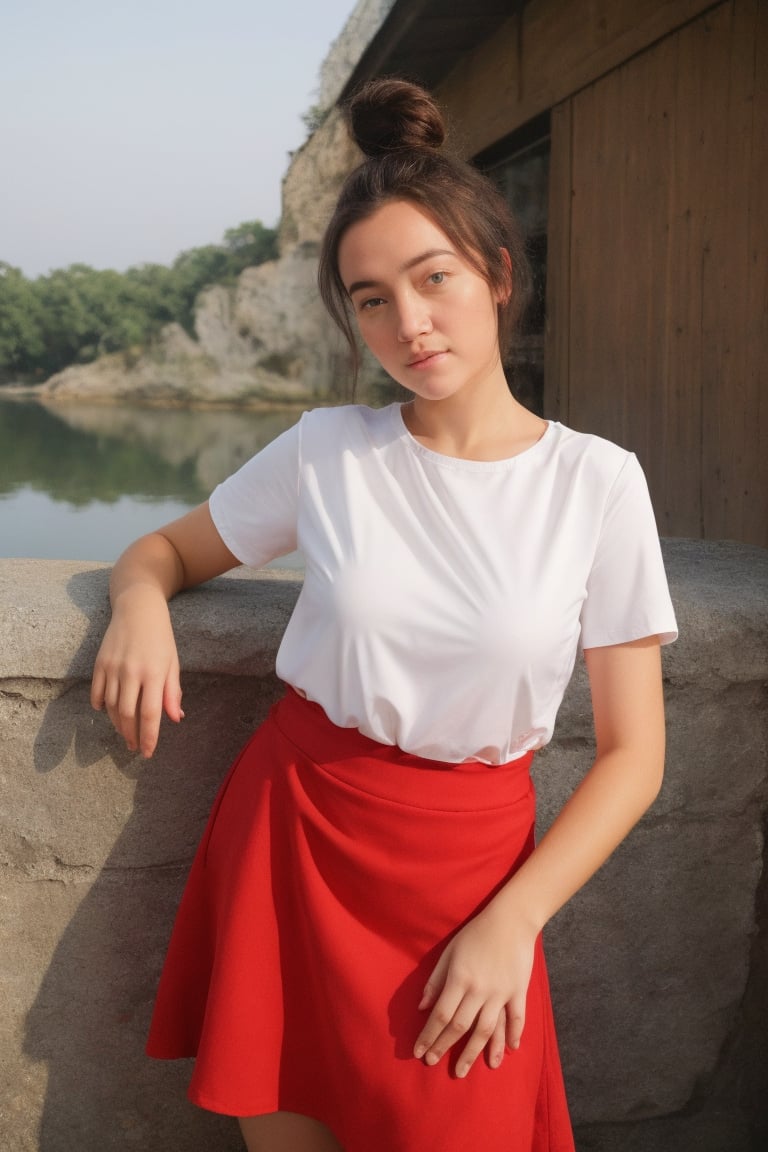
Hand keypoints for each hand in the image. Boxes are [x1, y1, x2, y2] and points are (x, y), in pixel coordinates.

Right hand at [91, 588, 182, 757]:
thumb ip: (173, 691)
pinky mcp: (100, 663)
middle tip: (134, 747)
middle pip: (128, 715)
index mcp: (155, 673)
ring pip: (112, 707)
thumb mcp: (173, 662)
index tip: (147, 752)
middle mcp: (132, 672)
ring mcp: (113, 667)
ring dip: (118, 725)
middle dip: (131, 736)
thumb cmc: (161, 638)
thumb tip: (175, 718)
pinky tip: (109, 713)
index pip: (150, 714)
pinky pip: (98, 693)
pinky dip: (101, 707)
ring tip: (125, 733)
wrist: (138, 608)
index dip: (149, 737)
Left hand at [413, 901, 536, 1077]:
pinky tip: (508, 1051)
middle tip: (431, 1063)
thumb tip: (422, 1007)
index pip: (440, 1014)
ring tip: (463, 1071)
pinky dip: (512, 1036)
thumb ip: (435, 980)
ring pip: (486, 1030)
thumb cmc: (475, 933)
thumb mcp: (449, 952)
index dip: (428, 1035)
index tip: (418, 1051)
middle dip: (443, 1047)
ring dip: (473, 1053)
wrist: (511, 919)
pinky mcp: (518, 991)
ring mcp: (501, 992)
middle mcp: (479, 989)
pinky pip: (516, 1018)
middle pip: (460, 1026)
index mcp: (459, 978)